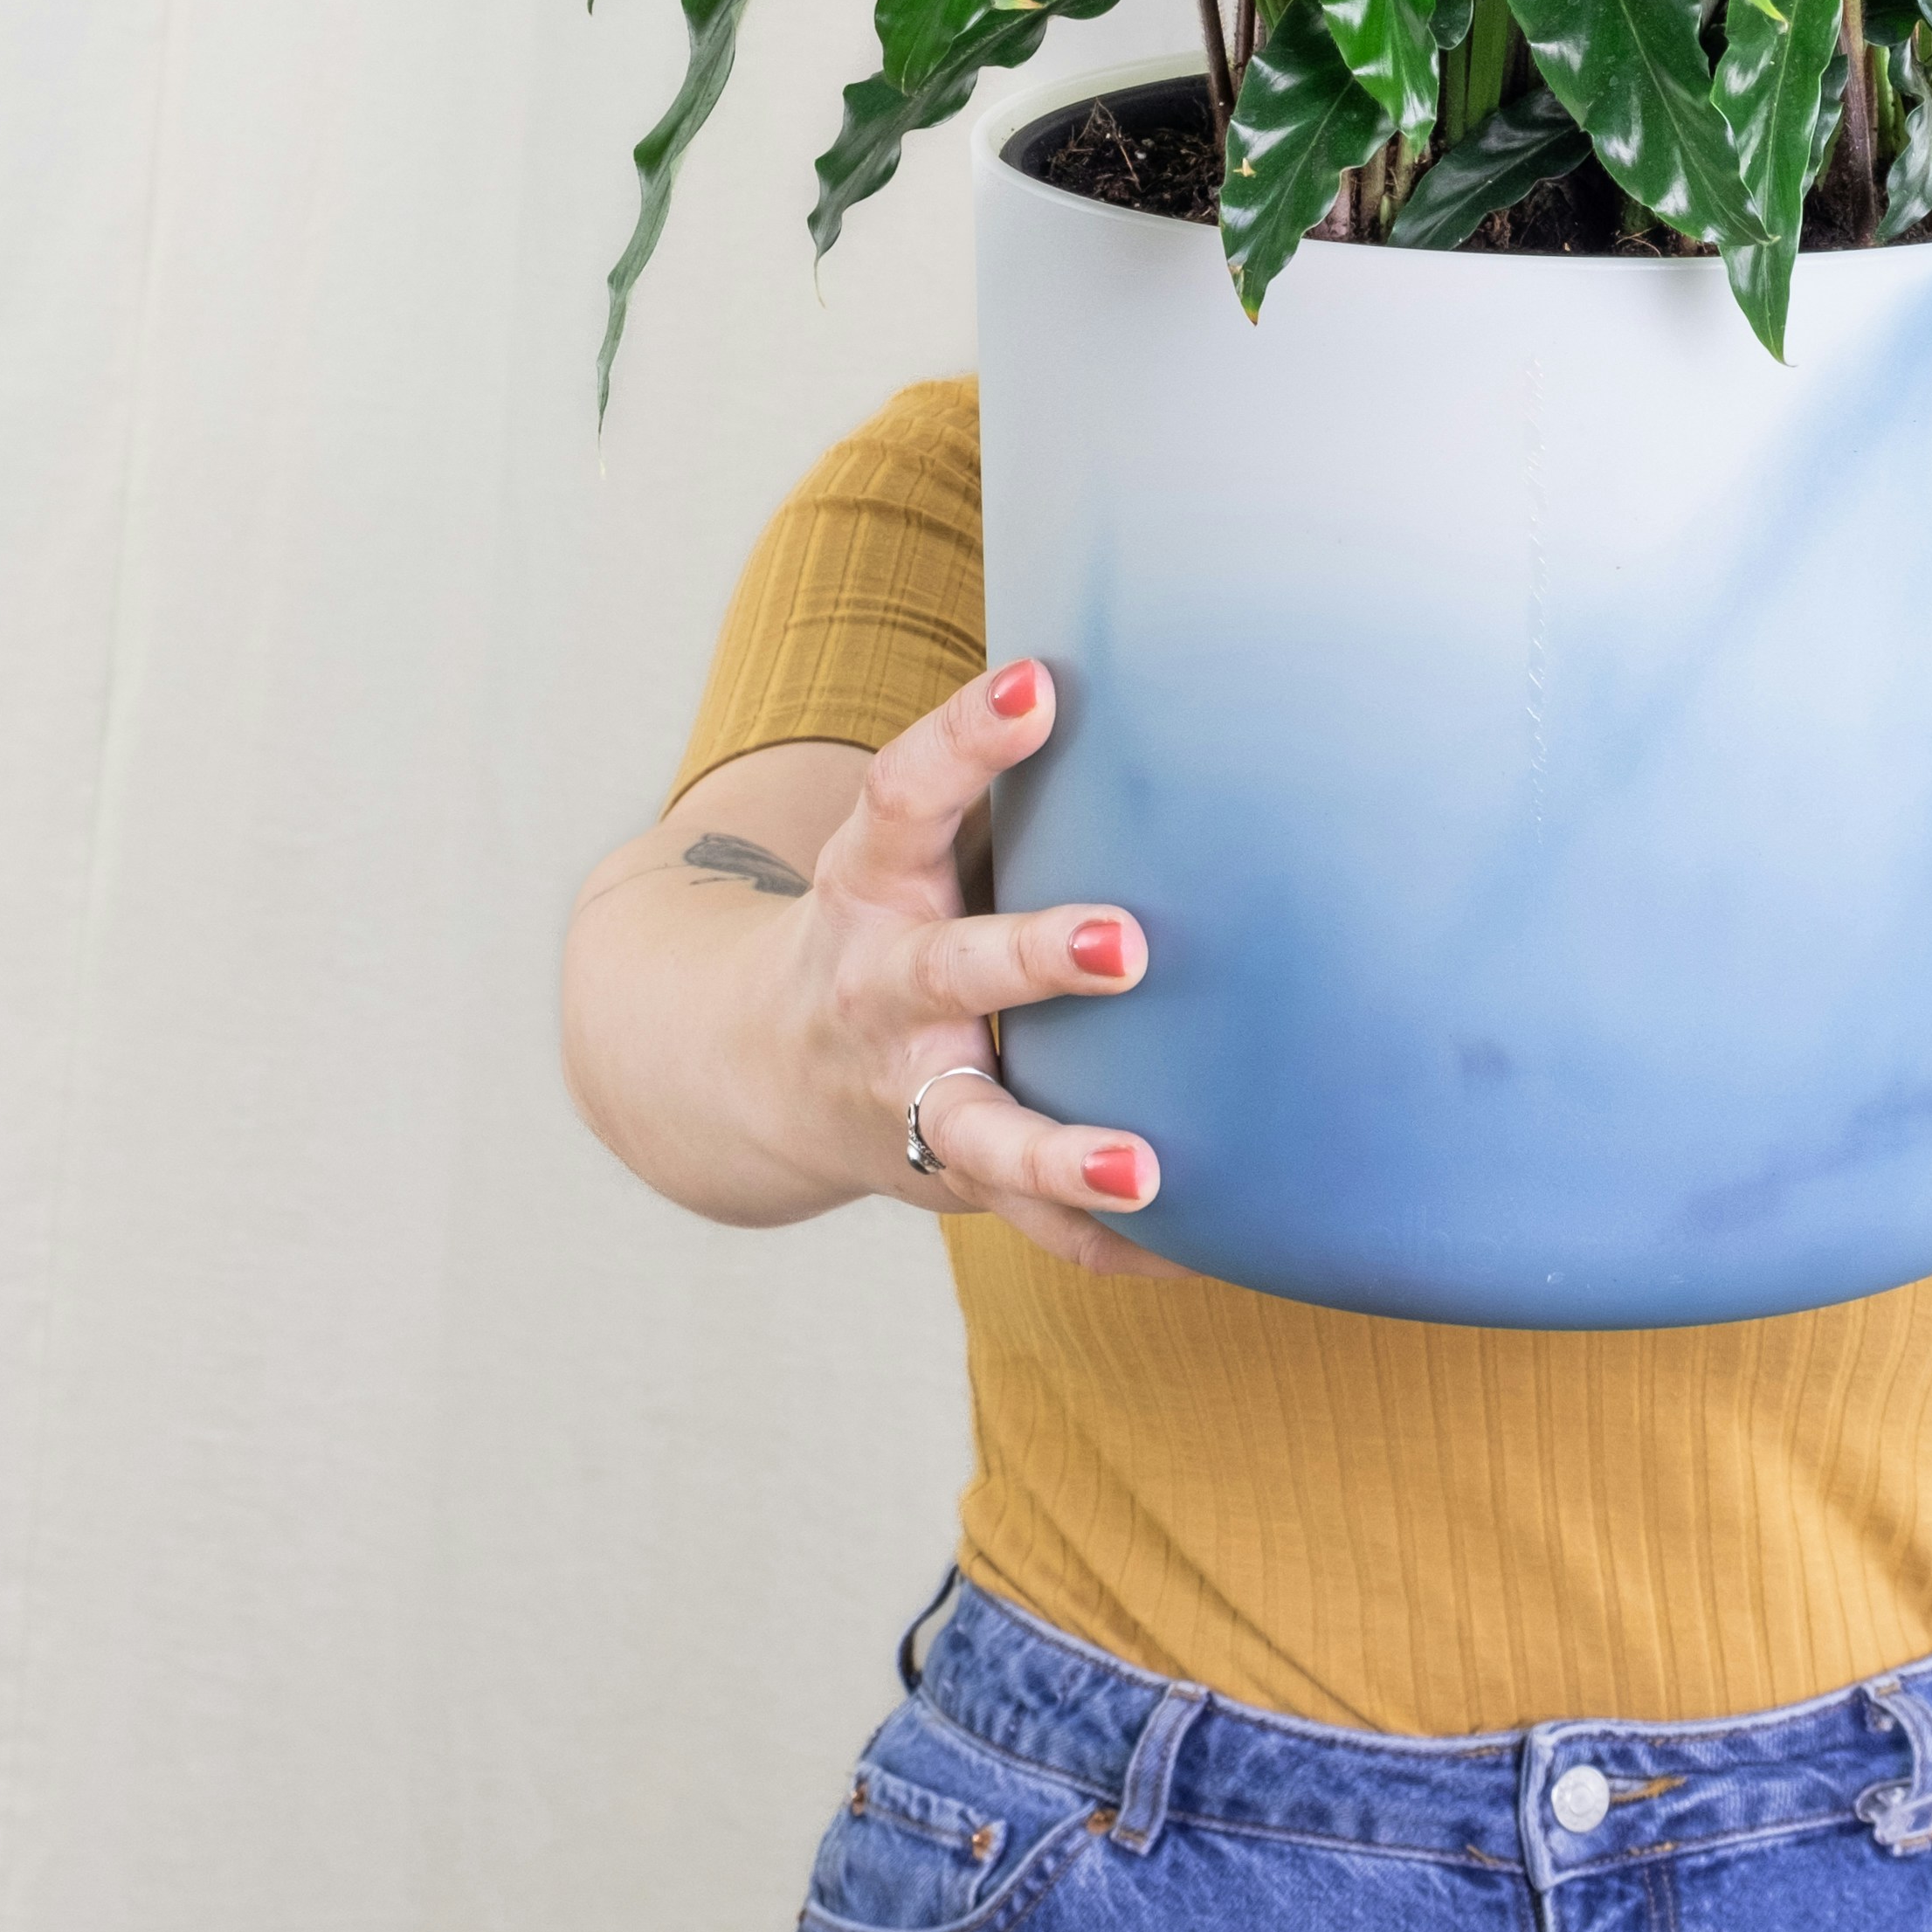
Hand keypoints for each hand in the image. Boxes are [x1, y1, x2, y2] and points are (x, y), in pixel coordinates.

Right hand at [766, 656, 1182, 1280]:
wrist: (753, 1067)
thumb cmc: (888, 916)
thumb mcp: (907, 845)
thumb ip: (996, 789)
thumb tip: (1151, 684)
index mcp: (873, 880)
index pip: (904, 792)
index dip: (964, 736)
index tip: (1035, 687)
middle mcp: (882, 988)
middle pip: (952, 967)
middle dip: (1037, 956)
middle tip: (1127, 941)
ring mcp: (907, 1092)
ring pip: (979, 1132)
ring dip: (1060, 1153)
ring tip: (1142, 1167)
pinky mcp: (940, 1174)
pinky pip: (1021, 1220)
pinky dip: (1094, 1238)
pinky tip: (1178, 1247)